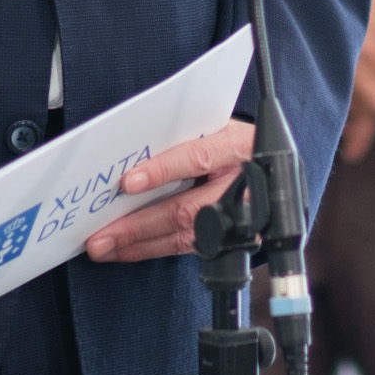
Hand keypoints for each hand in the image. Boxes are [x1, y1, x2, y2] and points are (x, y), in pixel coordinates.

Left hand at [86, 121, 255, 262]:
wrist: (272, 163)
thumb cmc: (235, 140)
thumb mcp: (217, 124)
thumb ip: (182, 134)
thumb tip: (132, 147)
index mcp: (235, 146)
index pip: (197, 158)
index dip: (162, 171)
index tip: (128, 182)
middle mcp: (238, 184)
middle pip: (186, 210)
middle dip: (138, 225)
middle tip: (102, 234)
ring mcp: (236, 215)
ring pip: (184, 235)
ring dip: (139, 244)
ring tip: (105, 247)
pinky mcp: (228, 236)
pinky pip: (187, 247)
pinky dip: (152, 249)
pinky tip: (127, 250)